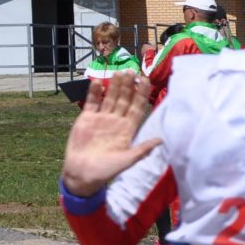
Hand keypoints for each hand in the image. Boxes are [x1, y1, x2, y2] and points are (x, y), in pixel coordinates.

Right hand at [62, 72, 159, 196]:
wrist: (83, 174)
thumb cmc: (107, 170)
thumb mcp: (128, 160)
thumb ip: (143, 149)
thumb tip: (161, 140)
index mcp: (128, 129)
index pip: (138, 107)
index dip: (142, 94)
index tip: (146, 80)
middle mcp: (116, 121)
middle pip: (125, 99)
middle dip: (129, 85)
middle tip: (132, 70)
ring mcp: (101, 118)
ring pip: (110, 98)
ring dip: (114, 85)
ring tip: (118, 72)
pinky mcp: (86, 118)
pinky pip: (92, 102)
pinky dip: (94, 92)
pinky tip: (98, 81)